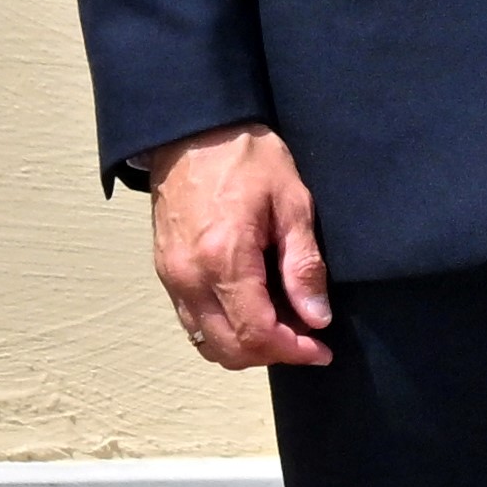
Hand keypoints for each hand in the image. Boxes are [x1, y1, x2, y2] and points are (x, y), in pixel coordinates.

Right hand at [145, 124, 336, 369]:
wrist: (192, 132)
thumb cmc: (246, 158)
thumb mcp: (292, 202)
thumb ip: (303, 265)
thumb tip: (316, 316)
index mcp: (223, 259)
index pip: (256, 334)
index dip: (293, 351)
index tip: (320, 348)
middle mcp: (189, 277)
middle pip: (228, 350)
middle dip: (272, 354)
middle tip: (306, 337)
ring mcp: (171, 277)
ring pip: (206, 342)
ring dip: (246, 346)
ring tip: (282, 326)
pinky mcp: (165, 272)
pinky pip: (193, 321)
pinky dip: (223, 330)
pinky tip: (253, 310)